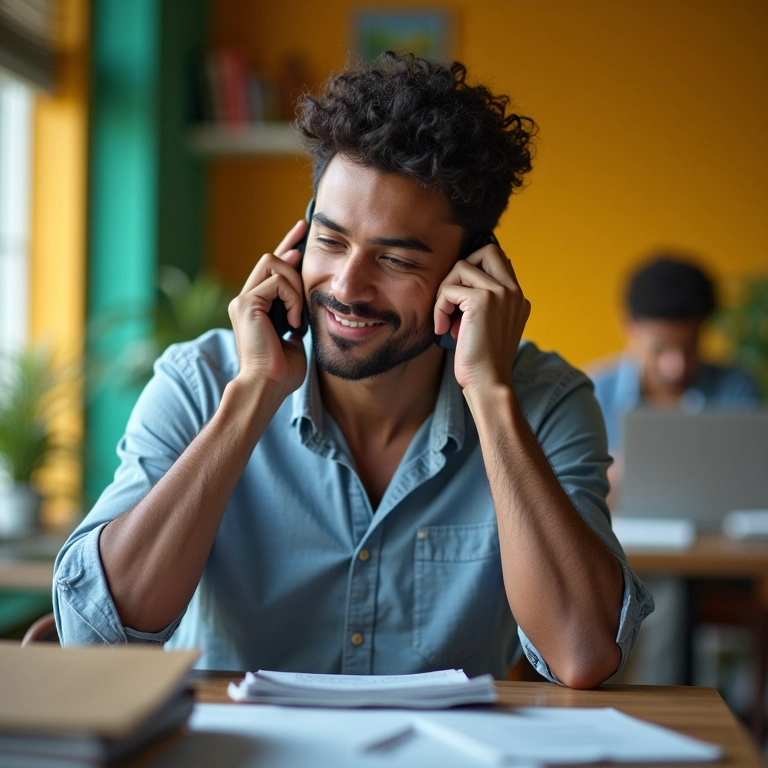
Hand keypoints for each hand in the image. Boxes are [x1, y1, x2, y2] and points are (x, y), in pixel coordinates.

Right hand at [228, 219, 308, 396]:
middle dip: (293, 250)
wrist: (268, 387)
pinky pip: (277, 283)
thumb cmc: (283, 372)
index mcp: (256, 307)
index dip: (286, 246)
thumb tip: (307, 302)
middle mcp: (245, 299)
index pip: (271, 269)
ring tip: (299, 316)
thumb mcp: (296, 336)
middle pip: (271, 258)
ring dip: (296, 286)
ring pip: (274, 264)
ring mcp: (243, 300)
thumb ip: (297, 315)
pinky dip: (293, 300)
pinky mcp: (246, 303)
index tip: (302, 231)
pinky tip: (295, 323)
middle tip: (309, 249)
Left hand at [434, 242, 529, 393]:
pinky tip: (442, 329)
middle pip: (487, 250)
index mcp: (518, 297)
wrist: (489, 383)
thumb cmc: (482, 362)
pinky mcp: (482, 300)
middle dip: (462, 269)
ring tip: (446, 319)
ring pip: (461, 267)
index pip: (498, 260)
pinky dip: (439, 308)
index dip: (474, 271)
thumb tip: (457, 287)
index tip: (460, 299)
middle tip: (452, 297)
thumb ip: (483, 304)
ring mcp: (500, 293)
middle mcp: (513, 291)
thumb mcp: (487, 327)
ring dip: (445, 292)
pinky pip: (449, 290)